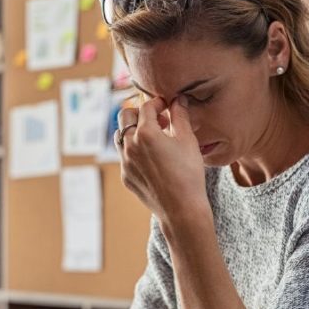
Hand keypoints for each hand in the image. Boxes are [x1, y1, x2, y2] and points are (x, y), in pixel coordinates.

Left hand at [116, 96, 208, 222]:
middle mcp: (130, 145)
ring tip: (153, 137)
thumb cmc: (188, 174)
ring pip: (120, 136)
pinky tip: (152, 158)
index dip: (158, 103)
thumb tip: (178, 99)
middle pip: (125, 115)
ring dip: (133, 130)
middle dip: (140, 113)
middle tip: (158, 119)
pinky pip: (124, 156)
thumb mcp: (188, 140)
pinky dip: (134, 150)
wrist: (181, 209)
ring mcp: (125, 162)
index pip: (146, 106)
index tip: (167, 106)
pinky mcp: (125, 176)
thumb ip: (181, 116)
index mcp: (145, 133)